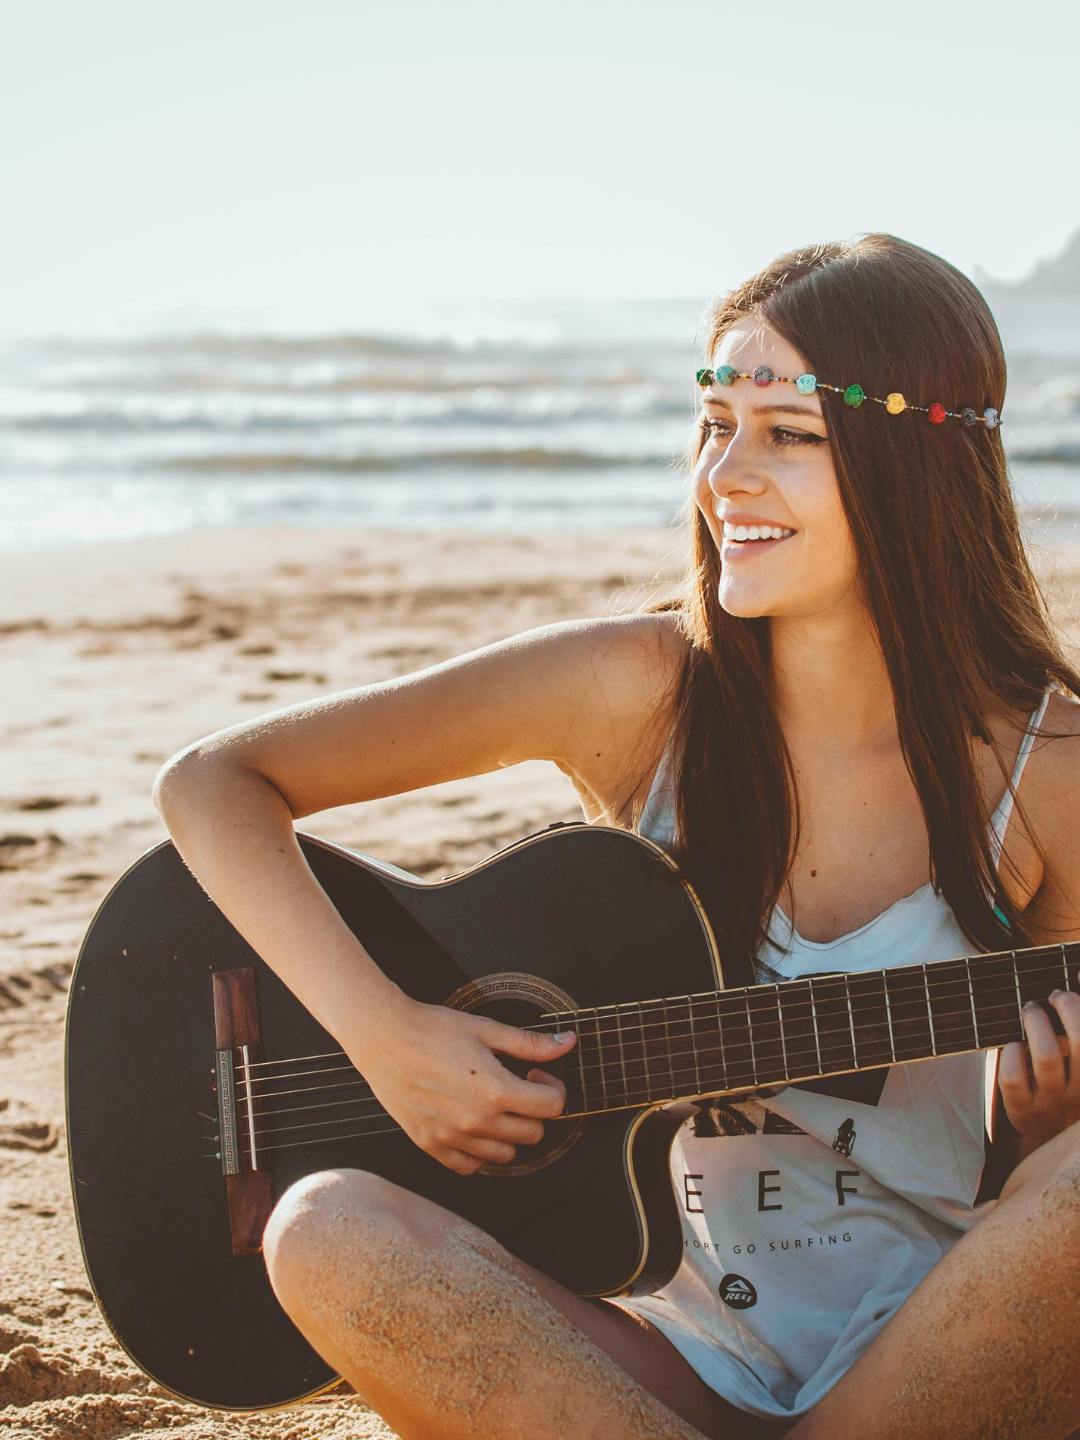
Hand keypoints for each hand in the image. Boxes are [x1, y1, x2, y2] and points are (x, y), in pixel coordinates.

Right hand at [344, 992, 576, 1175]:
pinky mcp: (432, 1146)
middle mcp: (477, 1122)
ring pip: (506, 1155)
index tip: (536, 1074)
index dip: (552, 1088)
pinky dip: (479, 1152)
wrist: (384, 1038)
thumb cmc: (433, 1029)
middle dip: (533, 1110)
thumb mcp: (487, 1029)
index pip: (552, 1108)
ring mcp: (453, 1138)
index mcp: (496, 1091)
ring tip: (492, 1105)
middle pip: (533, 1134)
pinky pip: (471, 1167)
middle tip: (515, 1086)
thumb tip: (568, 1043)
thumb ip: (531, 1043)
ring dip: (508, 1132)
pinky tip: (473, 1124)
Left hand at [998, 990, 1079, 1146]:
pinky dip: (1011, 1052)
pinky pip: (1014, 1077)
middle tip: (1050, 997)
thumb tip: (1075, 977)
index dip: (1079, 1010)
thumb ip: (1074, 1032)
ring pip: (1047, 1058)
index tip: (1064, 994)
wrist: (1049, 1135)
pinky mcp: (1023, 1112)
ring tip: (1030, 1010)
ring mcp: (1053, 1104)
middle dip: (1066, 1008)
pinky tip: (1013, 1046)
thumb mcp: (1078, 1063)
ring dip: (1036, 1024)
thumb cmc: (1066, 1082)